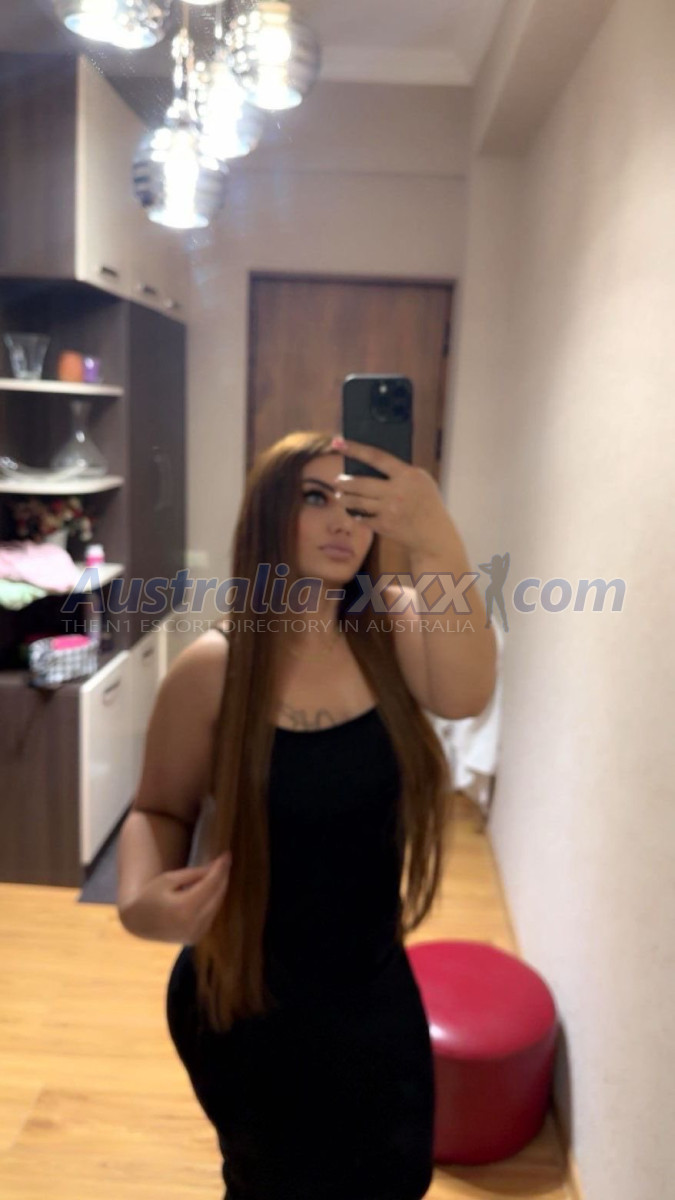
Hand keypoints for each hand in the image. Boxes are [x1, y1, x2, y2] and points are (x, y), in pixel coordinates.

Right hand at [119, 853, 232, 944]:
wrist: (138, 923)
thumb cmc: (150, 896)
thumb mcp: (169, 879)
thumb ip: (194, 874)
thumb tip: (217, 866)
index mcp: (184, 908)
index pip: (210, 884)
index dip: (220, 868)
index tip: (227, 854)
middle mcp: (193, 924)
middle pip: (217, 895)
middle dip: (223, 877)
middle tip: (225, 861)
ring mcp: (196, 933)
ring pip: (216, 906)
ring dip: (220, 889)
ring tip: (219, 872)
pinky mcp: (196, 938)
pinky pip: (210, 915)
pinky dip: (213, 901)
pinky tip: (211, 889)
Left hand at [329, 435, 454, 555]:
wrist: (434, 534)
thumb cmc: (426, 502)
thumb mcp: (420, 480)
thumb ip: (399, 471)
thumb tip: (367, 463)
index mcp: (407, 475)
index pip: (376, 457)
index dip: (355, 448)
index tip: (338, 442)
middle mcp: (396, 492)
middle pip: (360, 483)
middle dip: (344, 482)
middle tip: (337, 480)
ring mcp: (389, 510)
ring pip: (357, 502)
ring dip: (344, 498)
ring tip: (340, 496)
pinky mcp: (384, 526)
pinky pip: (362, 517)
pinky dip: (356, 514)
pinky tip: (353, 511)